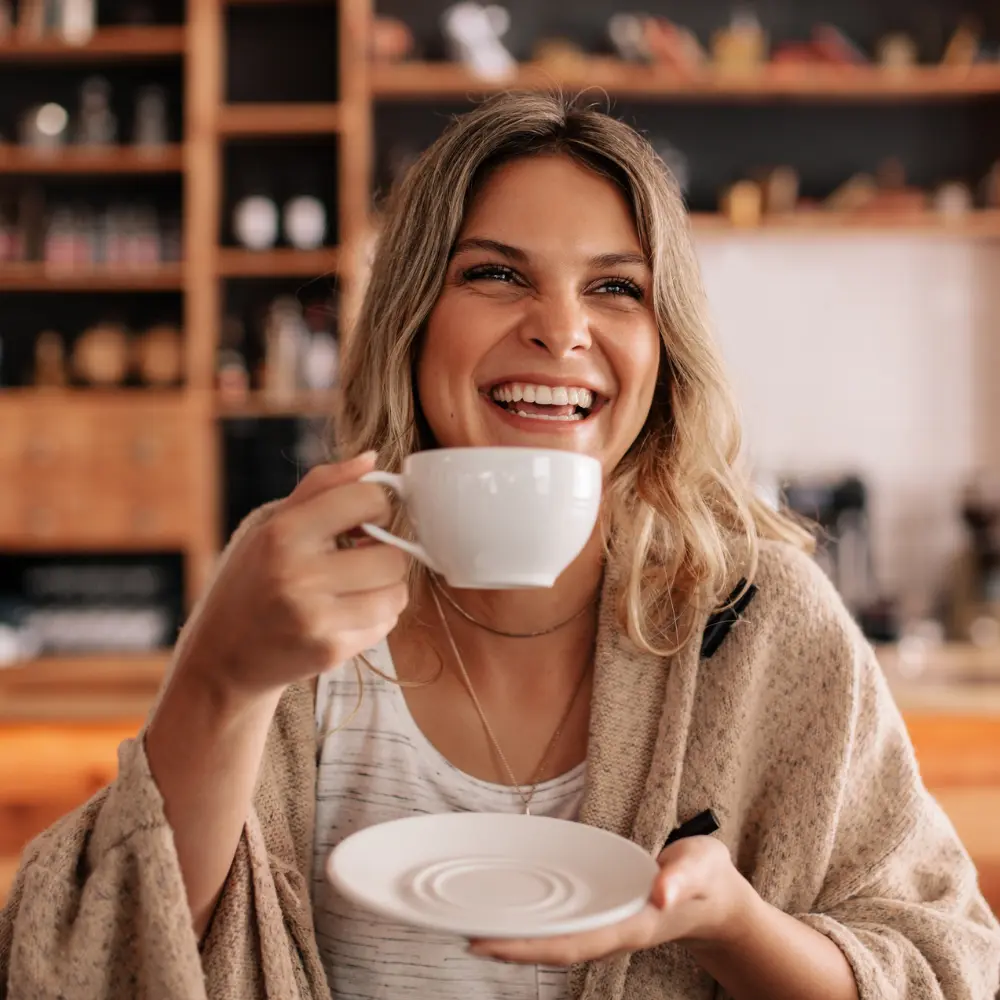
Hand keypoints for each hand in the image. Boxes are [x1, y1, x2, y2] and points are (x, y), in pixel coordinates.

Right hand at [177, 452, 409, 702]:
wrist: (221, 657)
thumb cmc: (251, 582)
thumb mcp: (271, 525)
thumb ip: (322, 487)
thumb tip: (372, 459)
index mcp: (283, 534)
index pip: (366, 499)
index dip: (377, 505)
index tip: (365, 518)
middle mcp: (299, 575)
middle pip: (393, 555)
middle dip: (386, 553)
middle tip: (363, 557)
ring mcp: (316, 618)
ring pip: (397, 593)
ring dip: (386, 588)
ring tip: (358, 587)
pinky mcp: (330, 652)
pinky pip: (386, 624)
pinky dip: (376, 617)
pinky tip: (347, 614)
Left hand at [468, 836, 751, 965]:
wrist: (717, 899)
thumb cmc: (707, 879)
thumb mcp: (702, 866)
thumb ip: (683, 877)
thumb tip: (660, 891)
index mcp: (632, 925)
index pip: (571, 944)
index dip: (527, 946)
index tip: (487, 943)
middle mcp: (613, 932)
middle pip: (553, 948)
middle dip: (509, 946)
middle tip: (463, 933)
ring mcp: (608, 927)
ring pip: (555, 940)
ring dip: (517, 937)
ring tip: (475, 924)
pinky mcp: (605, 916)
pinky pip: (564, 926)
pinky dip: (534, 923)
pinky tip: (513, 911)